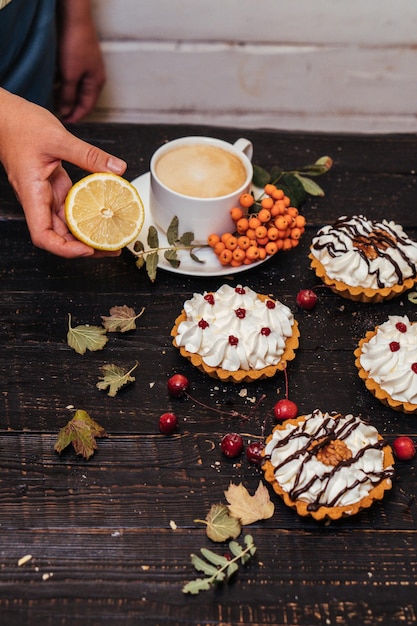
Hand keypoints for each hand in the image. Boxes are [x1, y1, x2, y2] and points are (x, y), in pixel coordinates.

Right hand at [0, 89, 126, 257]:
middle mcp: (39, 200)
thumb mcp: (58, 137)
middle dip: (85, 248)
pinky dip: (88, 217)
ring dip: (88, 235)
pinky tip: (105, 217)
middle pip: (59, 237)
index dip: (65, 249)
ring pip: (67, 226)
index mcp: (32, 194)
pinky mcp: (54, 188)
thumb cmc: (20, 125)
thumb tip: (117, 168)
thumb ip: (88, 155)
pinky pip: (72, 210)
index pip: (43, 235)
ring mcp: (46, 196)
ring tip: (114, 238)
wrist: (5, 116)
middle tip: (113, 250)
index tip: (87, 249)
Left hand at [55, 1, 105, 122]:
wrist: (74, 19)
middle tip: (58, 112)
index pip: (87, 108)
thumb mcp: (69, 75)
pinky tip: (55, 83)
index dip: (76, 117)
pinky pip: (74, 78)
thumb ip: (68, 95)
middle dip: (71, 107)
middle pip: (83, 99)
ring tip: (55, 99)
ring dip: (67, 95)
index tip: (65, 122)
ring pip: (77, 88)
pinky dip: (65, 84)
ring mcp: (88, 68)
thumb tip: (66, 111)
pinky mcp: (81, 60)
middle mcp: (94, 77)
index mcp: (96, 83)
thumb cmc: (76, 45)